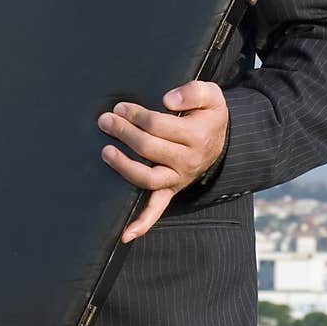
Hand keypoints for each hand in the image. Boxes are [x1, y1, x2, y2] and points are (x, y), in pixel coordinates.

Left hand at [97, 80, 229, 242]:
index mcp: (197, 136)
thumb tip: (168, 100)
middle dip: (124, 132)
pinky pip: (157, 209)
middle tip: (105, 121)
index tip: (120, 108)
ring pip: (148, 178)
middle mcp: (188, 161)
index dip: (136, 115)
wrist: (220, 140)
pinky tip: (125, 234)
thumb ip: (193, 91)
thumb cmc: (208, 115)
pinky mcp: (171, 190)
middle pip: (149, 147)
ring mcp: (178, 178)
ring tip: (106, 152)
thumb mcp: (212, 95)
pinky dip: (143, 223)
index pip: (158, 125)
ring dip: (124, 166)